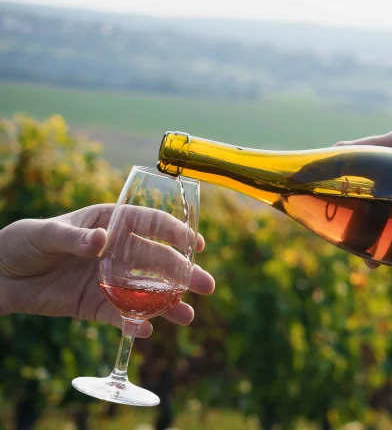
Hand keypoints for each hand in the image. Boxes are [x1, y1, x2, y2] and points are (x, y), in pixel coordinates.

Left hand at [0, 204, 215, 336]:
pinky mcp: (94, 305)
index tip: (197, 244)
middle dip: (183, 273)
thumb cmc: (22, 242)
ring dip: (168, 303)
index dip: (176, 233)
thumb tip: (101, 241)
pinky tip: (146, 330)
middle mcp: (116, 251)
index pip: (150, 224)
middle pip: (156, 261)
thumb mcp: (44, 233)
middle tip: (206, 285)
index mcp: (110, 224)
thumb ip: (73, 237)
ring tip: (189, 316)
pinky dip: (132, 323)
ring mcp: (108, 280)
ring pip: (145, 292)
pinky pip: (118, 315)